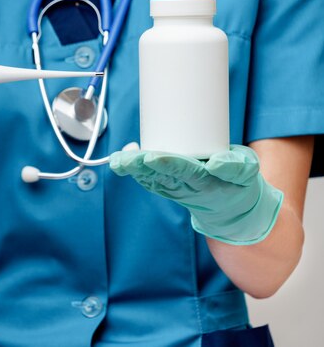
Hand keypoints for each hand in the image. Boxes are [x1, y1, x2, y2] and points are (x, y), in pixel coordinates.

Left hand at [109, 145, 282, 244]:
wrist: (231, 208)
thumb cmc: (239, 183)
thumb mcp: (247, 173)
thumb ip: (235, 167)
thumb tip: (216, 163)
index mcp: (205, 182)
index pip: (184, 171)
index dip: (167, 164)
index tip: (151, 157)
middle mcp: (185, 187)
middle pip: (159, 175)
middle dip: (140, 166)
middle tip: (125, 158)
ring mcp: (173, 188)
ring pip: (149, 178)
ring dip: (132, 169)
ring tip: (118, 159)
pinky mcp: (165, 186)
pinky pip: (146, 179)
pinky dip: (133, 169)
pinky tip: (121, 158)